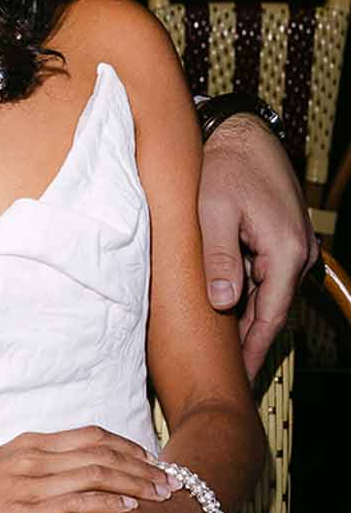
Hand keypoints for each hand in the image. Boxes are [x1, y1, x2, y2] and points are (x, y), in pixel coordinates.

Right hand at [0, 426, 177, 512]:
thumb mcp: (0, 478)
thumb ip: (36, 475)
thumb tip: (73, 485)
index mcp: (28, 445)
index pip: (91, 436)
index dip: (128, 446)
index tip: (151, 460)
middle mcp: (32, 456)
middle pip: (103, 451)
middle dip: (142, 464)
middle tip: (170, 479)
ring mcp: (29, 482)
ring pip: (98, 472)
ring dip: (136, 482)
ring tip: (160, 495)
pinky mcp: (25, 511)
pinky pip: (78, 500)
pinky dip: (109, 502)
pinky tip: (129, 508)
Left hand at [198, 114, 316, 376]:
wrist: (242, 134)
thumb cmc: (224, 167)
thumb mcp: (213, 212)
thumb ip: (219, 257)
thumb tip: (224, 302)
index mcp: (285, 252)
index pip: (270, 316)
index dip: (254, 350)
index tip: (239, 379)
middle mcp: (298, 253)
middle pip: (271, 310)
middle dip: (250, 341)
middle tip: (227, 375)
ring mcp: (294, 247)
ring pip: (268, 294)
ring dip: (248, 318)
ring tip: (224, 351)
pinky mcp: (283, 239)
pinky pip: (267, 277)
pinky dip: (250, 295)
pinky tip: (229, 310)